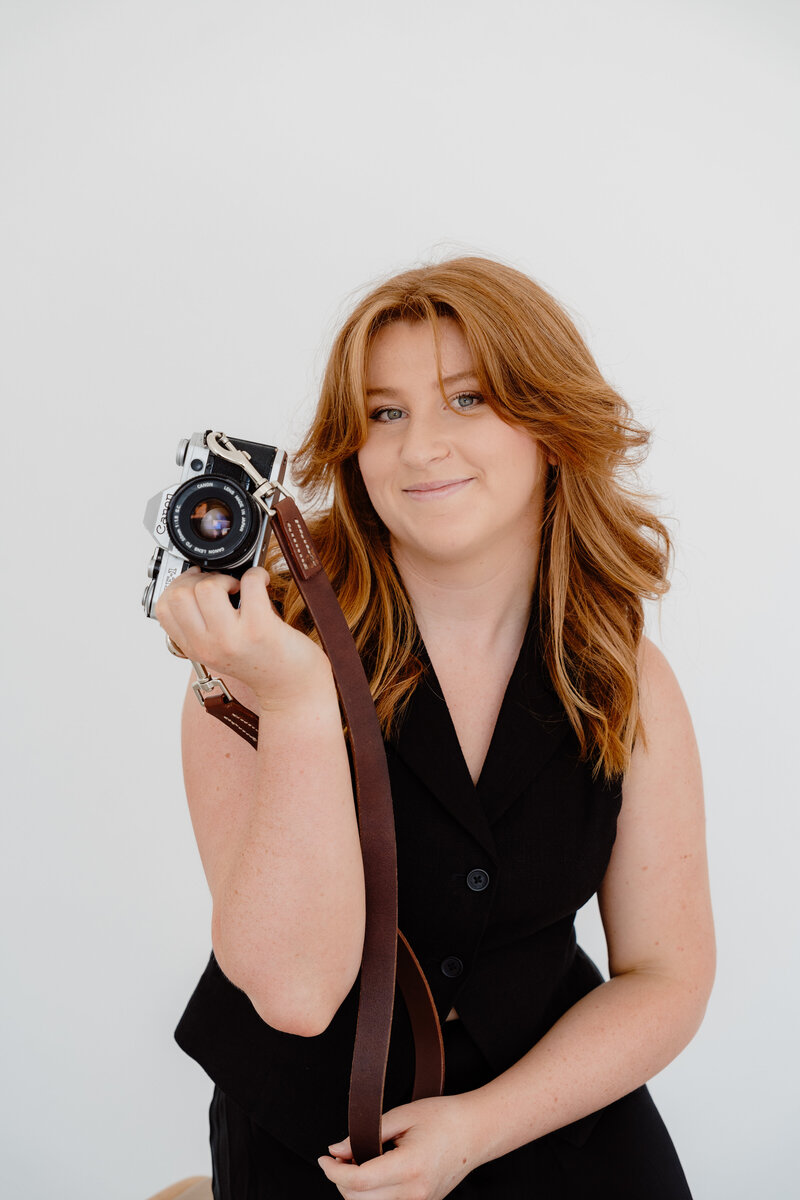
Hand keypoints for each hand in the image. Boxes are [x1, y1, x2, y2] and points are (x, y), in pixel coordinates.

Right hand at [154, 565, 333, 710]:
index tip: (197, 582)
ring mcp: (232, 638)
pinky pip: (249, 582)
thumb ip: (201, 625)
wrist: (290, 687)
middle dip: (200, 578)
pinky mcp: (260, 628)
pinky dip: (257, 574)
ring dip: (225, 577)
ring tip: (238, 586)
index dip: (179, 586)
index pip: (163, 608)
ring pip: (207, 587)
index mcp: (195, 648)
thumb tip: (196, 579)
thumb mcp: (218, 651)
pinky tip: (261, 583)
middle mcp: (208, 645)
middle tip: (221, 585)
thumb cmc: (260, 662)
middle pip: (180, 593)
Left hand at [317, 1094, 480, 1199]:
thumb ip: (366, 1132)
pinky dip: (371, 1196)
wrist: (477, 1131)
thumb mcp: (403, 1114)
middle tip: (339, 1157)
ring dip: (355, 1191)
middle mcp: (415, 1193)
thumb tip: (336, 1150)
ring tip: (357, 1163)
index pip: (360, 1181)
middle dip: (341, 1180)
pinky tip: (372, 1175)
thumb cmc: (444, 1116)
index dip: (334, 1172)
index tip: (323, 1159)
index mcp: (410, 1167)